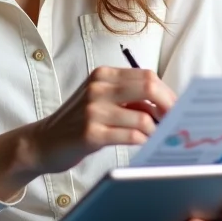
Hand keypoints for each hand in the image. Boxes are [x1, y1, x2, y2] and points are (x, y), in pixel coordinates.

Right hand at [30, 66, 176, 173]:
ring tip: (161, 139)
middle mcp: (98, 87)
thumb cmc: (77, 122)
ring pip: (143, 115)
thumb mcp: (100, 100)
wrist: (42, 142)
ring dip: (158, 130)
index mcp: (103, 75)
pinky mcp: (91, 133)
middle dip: (169, 107)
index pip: (147, 76)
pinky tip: (146, 145)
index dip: (168, 93)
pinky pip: (130, 135)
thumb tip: (167, 106)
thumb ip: (128, 98)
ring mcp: (93, 110)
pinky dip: (144, 141)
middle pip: (149, 87)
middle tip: (177, 123)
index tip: (179, 109)